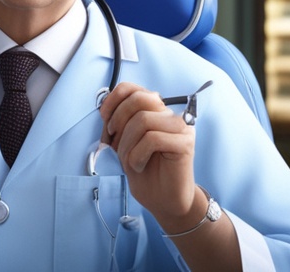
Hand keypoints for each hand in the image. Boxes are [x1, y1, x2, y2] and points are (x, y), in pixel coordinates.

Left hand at [98, 82, 197, 229]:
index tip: (104, 117)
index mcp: (155, 112)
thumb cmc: (145, 173)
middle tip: (114, 142)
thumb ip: (118, 124)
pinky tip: (139, 166)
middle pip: (140, 99)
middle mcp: (170, 115)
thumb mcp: (123, 145)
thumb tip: (105, 109)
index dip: (114, 99)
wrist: (164, 201)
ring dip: (127, 144)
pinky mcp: (185, 143)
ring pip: (144, 120)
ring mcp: (180, 128)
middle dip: (119, 120)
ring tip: (129, 161)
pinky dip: (138, 154)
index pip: (134, 89)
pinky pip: (153, 139)